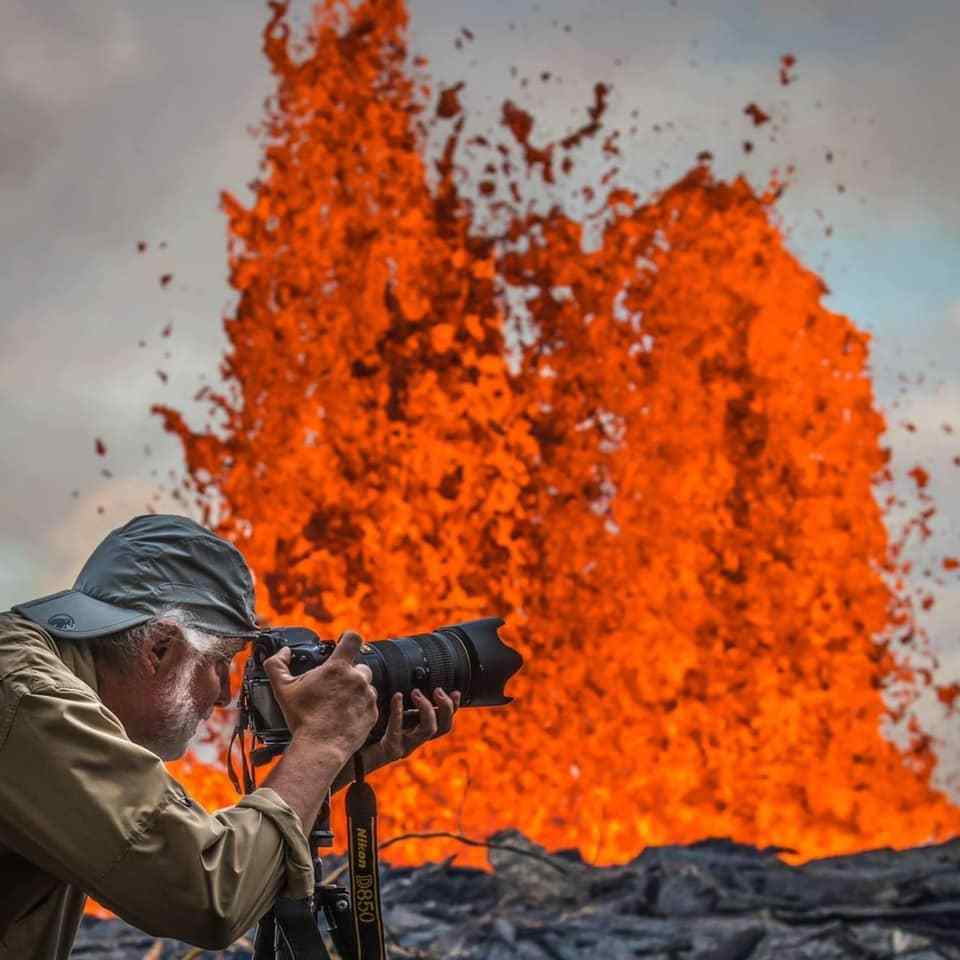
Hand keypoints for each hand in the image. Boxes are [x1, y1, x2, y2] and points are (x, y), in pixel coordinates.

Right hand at [262, 630, 377, 759]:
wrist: (319, 748)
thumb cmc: (302, 718)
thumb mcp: (282, 688)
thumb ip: (277, 664)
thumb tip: (284, 652)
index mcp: (338, 668)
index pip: (353, 638)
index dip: (349, 638)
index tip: (344, 643)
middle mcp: (357, 678)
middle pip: (359, 666)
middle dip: (349, 674)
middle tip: (334, 688)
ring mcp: (367, 696)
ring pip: (366, 686)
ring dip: (356, 691)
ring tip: (338, 705)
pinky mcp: (373, 713)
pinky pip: (369, 704)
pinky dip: (360, 708)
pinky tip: (345, 717)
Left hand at [372, 687, 461, 765]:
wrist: (353, 755)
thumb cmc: (371, 732)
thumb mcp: (391, 716)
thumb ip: (404, 705)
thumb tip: (413, 682)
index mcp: (418, 732)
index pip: (444, 723)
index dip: (453, 709)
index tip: (455, 692)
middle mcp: (415, 741)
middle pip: (442, 728)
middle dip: (445, 707)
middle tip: (437, 690)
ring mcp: (404, 746)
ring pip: (427, 730)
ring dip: (427, 708)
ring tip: (416, 693)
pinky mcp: (391, 748)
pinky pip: (398, 728)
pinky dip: (398, 711)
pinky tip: (397, 697)